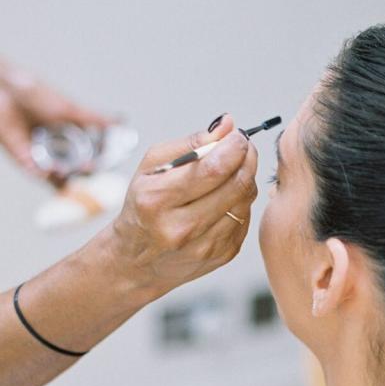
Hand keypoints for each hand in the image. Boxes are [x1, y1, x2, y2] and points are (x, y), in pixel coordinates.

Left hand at [0, 62, 113, 181]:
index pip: (91, 157)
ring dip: (65, 177)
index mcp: (72, 137)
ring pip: (58, 176)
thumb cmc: (35, 94)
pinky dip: (44, 174)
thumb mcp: (69, 108)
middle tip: (88, 167)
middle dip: (84, 172)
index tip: (104, 162)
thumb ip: (95, 118)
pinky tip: (49, 169)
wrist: (6, 90)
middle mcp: (59, 149)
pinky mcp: (24, 158)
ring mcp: (42, 155)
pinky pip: (37, 173)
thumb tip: (121, 121)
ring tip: (67, 170)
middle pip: (77, 170)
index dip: (99, 163)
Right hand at [106, 113, 257, 299]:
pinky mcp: (222, 255)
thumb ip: (190, 144)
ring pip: (245, 202)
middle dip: (247, 159)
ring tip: (235, 169)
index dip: (234, 147)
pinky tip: (227, 197)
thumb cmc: (143, 206)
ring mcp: (204, 246)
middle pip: (235, 185)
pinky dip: (242, 202)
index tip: (238, 136)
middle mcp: (181, 227)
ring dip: (246, 179)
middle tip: (245, 147)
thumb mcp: (151, 168)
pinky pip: (245, 219)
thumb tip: (226, 125)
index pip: (212, 169)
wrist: (137, 260)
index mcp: (157, 200)